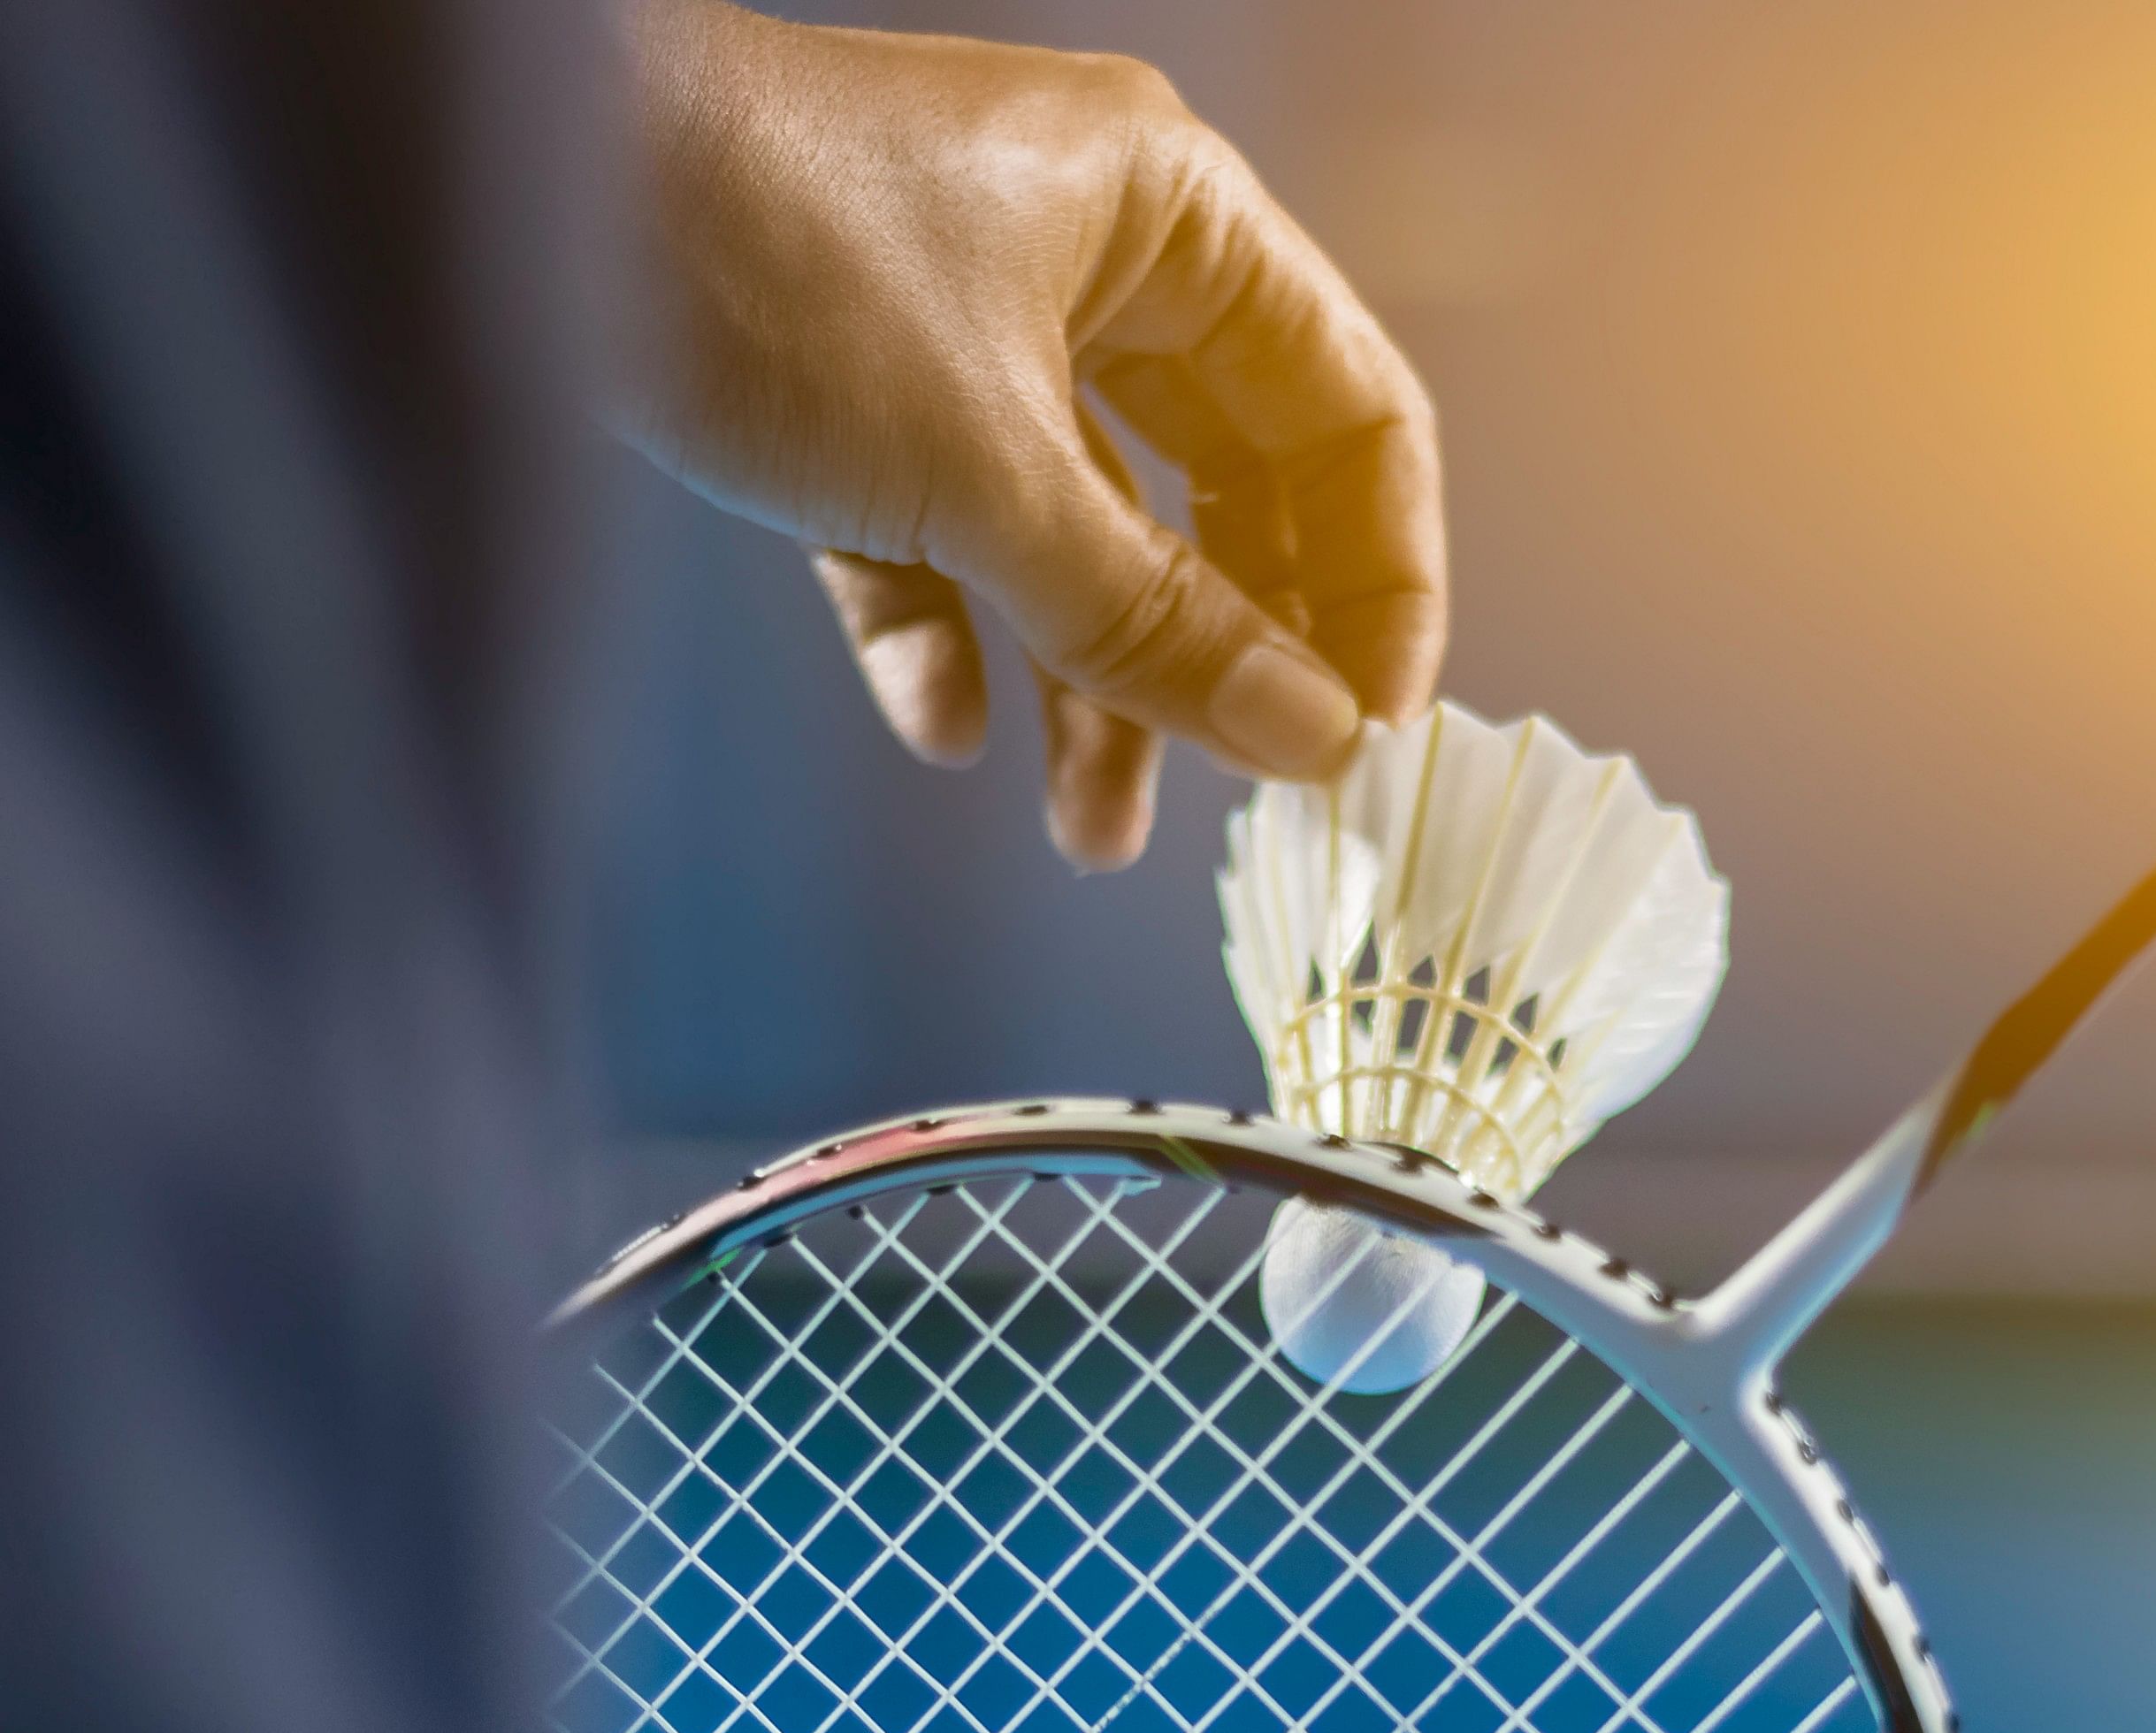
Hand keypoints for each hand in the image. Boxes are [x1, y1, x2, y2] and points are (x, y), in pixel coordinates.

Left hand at [615, 0, 1442, 868]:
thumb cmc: (754, 255)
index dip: (1382, 582)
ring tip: (1086, 833)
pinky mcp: (852, 387)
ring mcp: (970, 321)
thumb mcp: (987, 466)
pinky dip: (949, 632)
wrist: (481, 184)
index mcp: (1172, 220)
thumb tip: (1314, 739)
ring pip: (1085, 529)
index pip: (1352, 415)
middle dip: (1228, 653)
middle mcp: (1092, 258)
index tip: (1367, 732)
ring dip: (1092, 682)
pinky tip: (940, 728)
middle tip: (1253, 789)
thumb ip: (1158, 619)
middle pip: (1228, 488)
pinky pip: (943, 533)